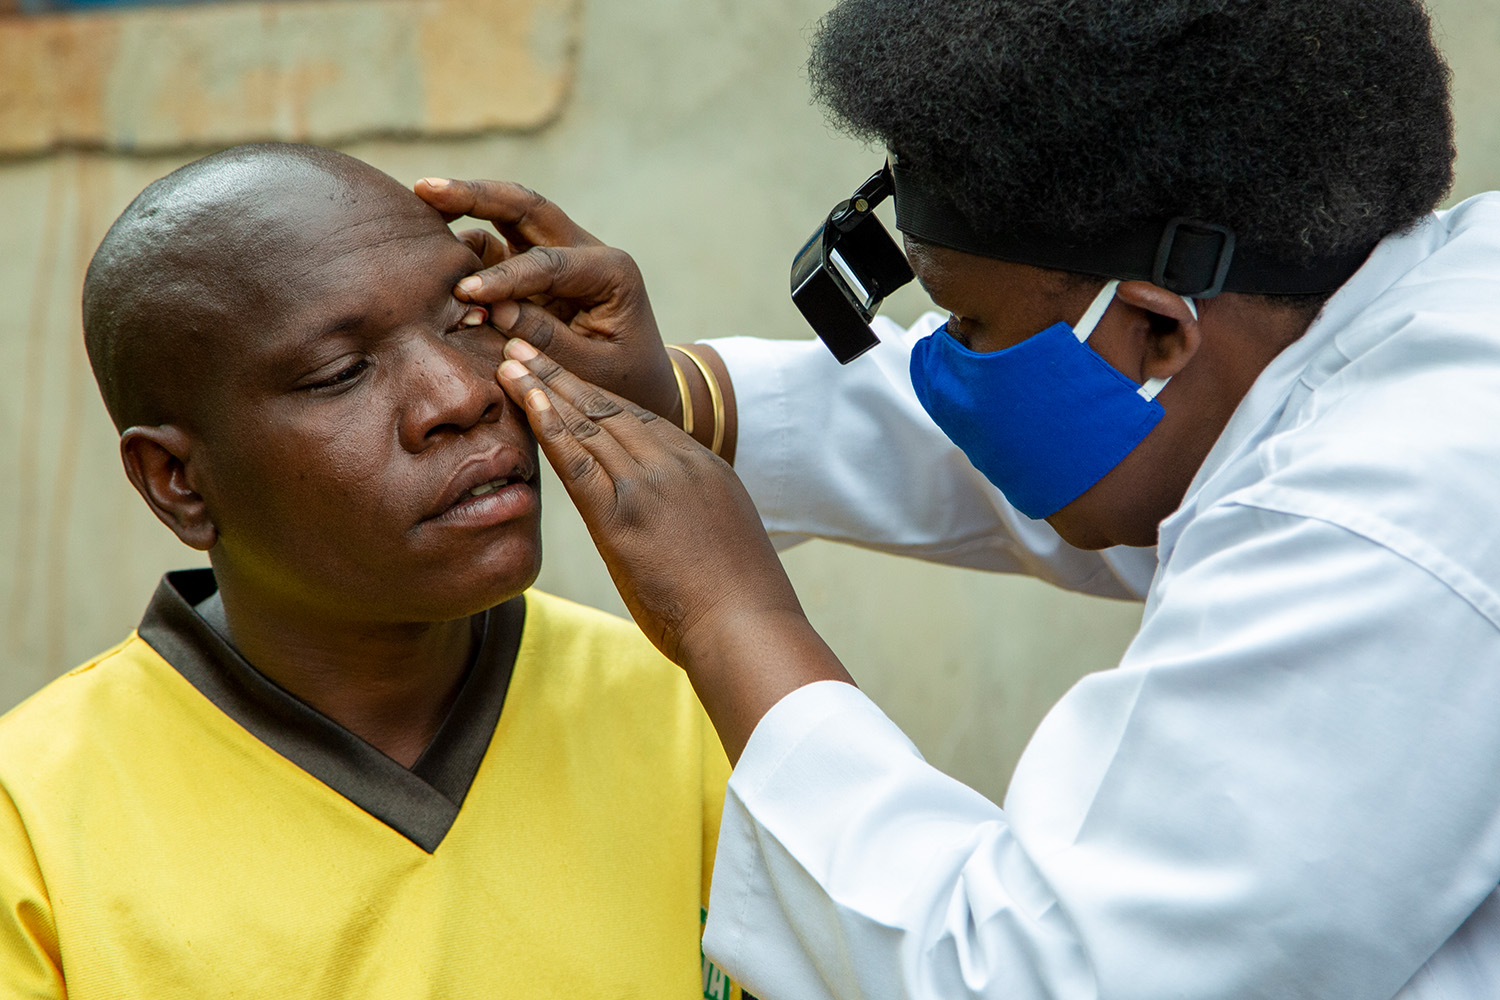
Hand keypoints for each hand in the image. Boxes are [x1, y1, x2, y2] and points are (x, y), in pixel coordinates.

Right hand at [414, 177, 681, 422]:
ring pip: (508, 217)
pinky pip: (497, 249)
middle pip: (525, 206)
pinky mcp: (537, 268)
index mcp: (610, 271)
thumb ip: (547, 340)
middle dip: (475, 194)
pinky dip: (467, 250)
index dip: (505, 277)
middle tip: (424, 188)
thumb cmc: (624, 380)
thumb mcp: (594, 370)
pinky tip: (435, 253)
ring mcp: (558, 254)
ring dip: (465, 212)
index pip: (549, 263)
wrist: (644, 382)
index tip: (466, 293)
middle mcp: (585, 250)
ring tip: (418, 209)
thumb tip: (493, 310)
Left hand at [494, 339, 851, 760]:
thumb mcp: (727, 547)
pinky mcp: (622, 513)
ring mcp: (649, 483)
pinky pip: (576, 458)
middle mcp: (677, 463)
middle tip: (526, 348)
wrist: (747, 628)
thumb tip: (676, 540)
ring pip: (589, 421)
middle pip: (610, 407)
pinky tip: (524, 399)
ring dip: (544, 387)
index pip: (641, 420)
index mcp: (705, 468)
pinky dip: (548, 424)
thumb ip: (696, 526)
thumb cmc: (741, 607)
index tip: (568, 377)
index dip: (597, 395)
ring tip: (510, 360)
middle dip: (564, 375)